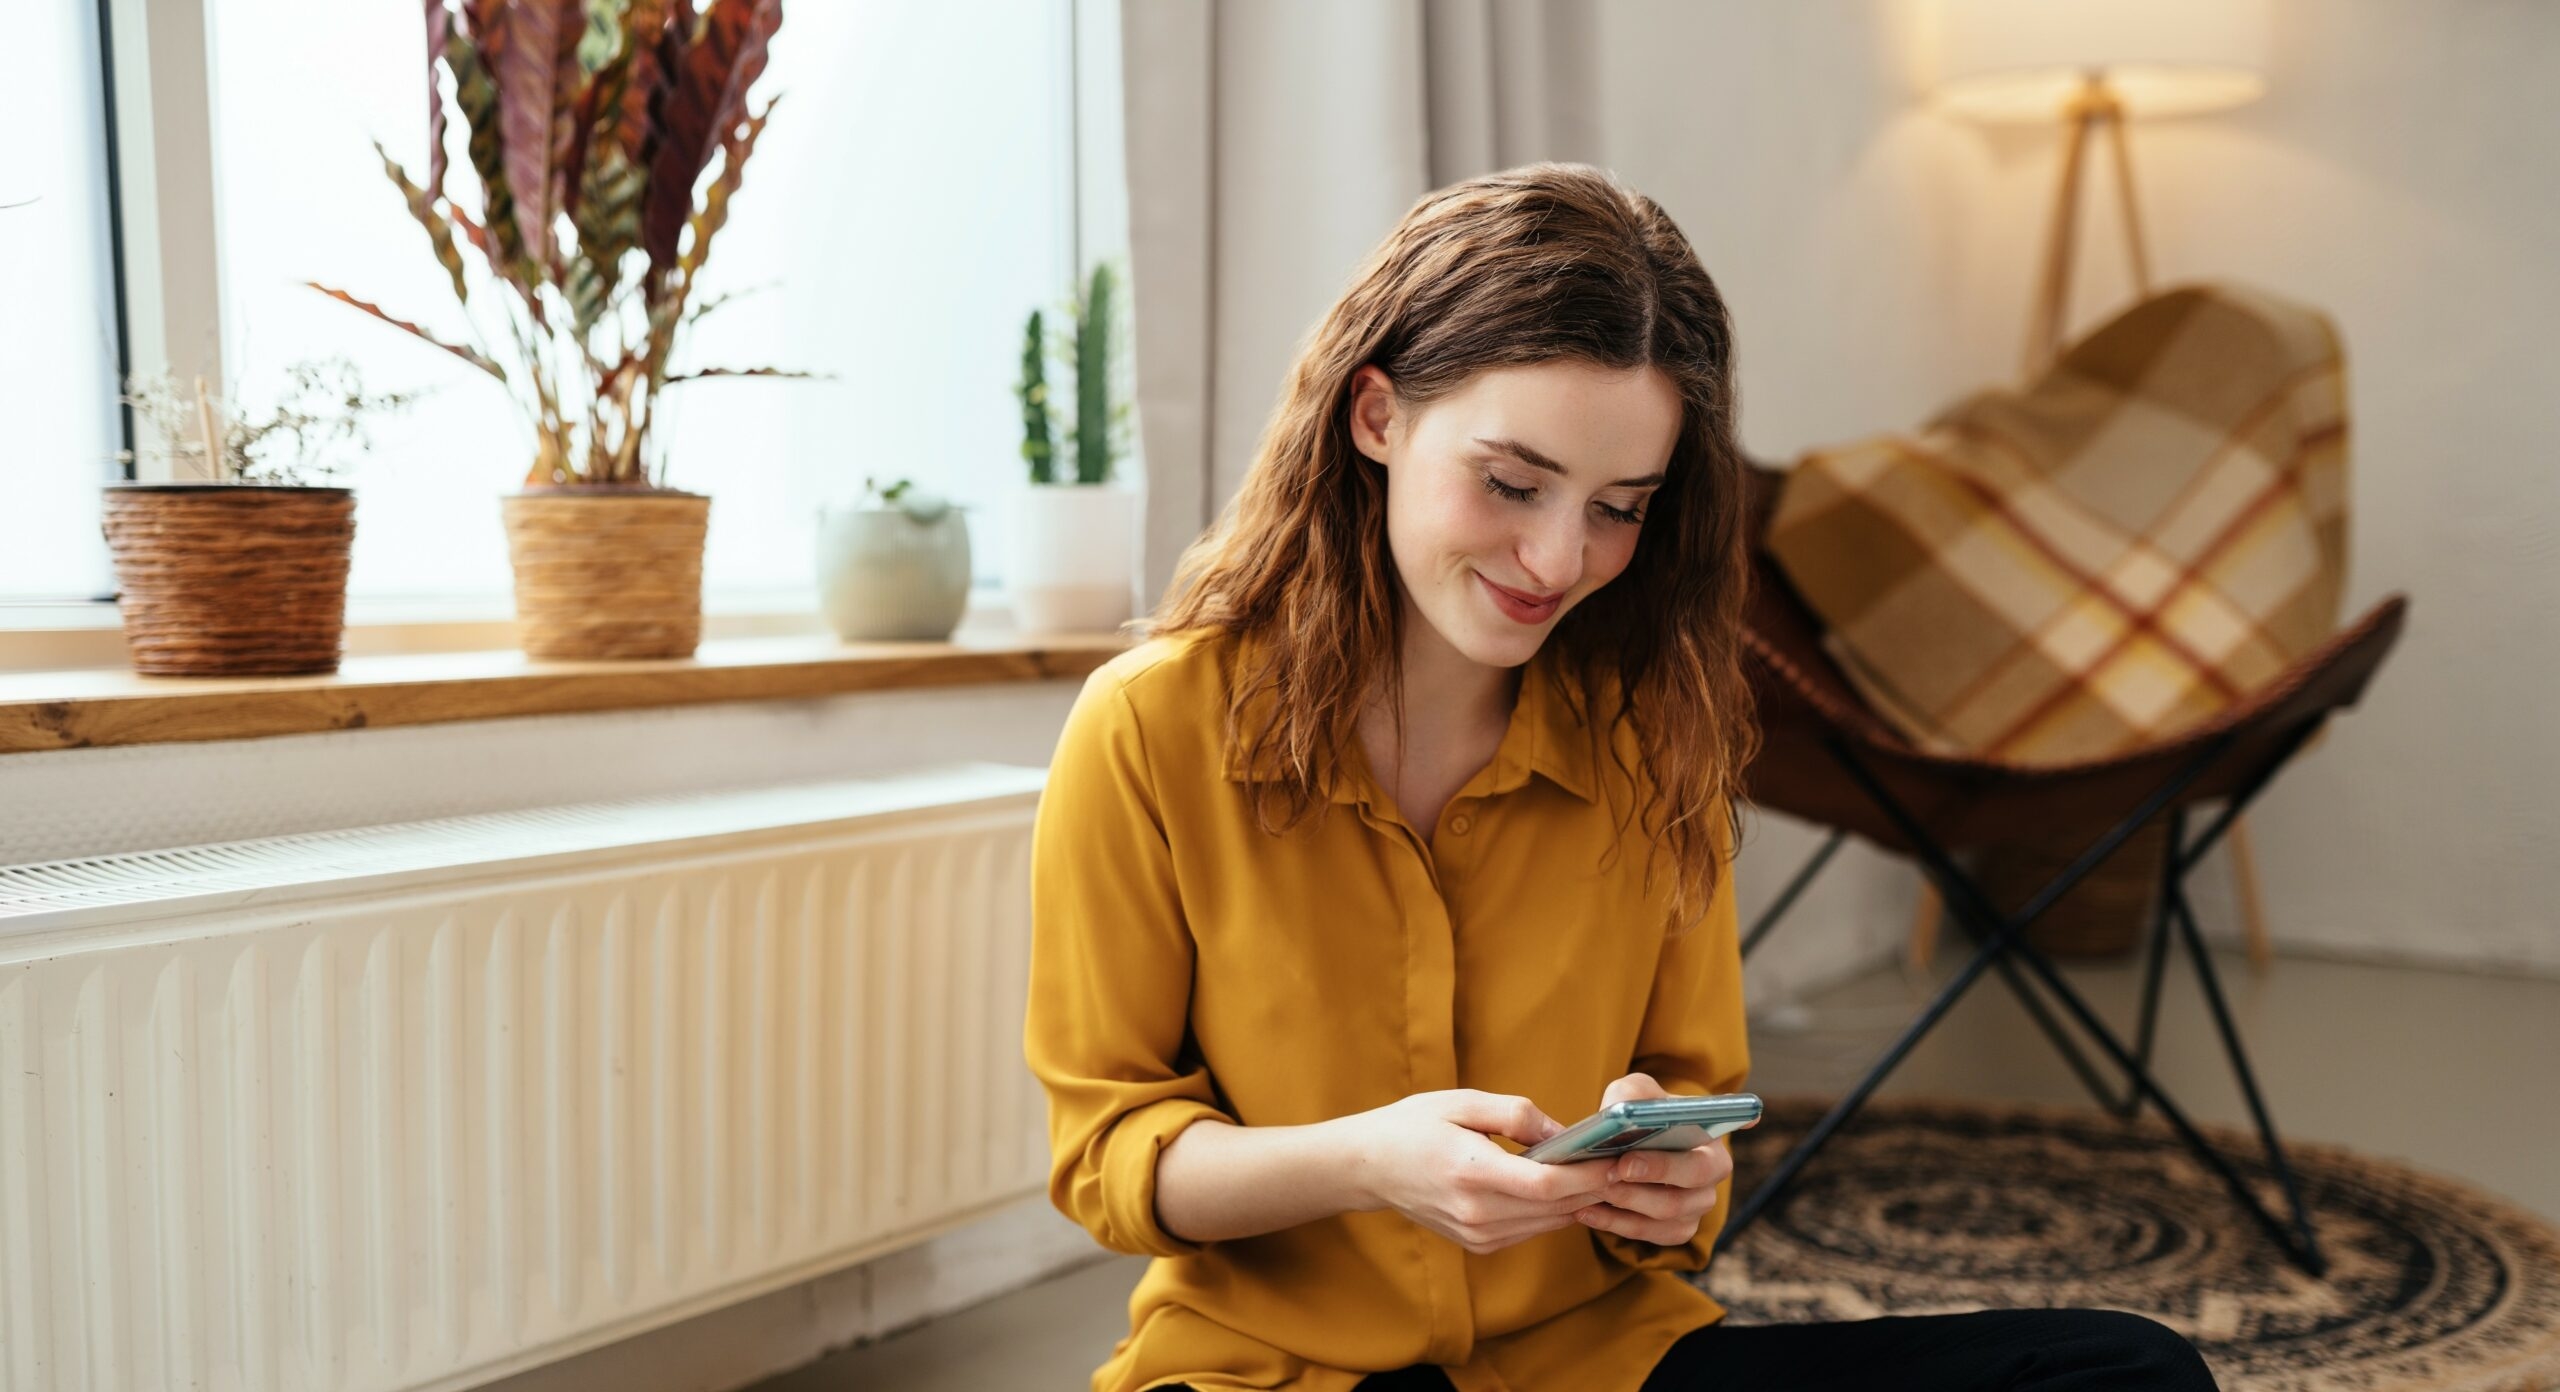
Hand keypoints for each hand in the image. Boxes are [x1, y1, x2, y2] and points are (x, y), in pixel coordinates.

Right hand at [1336, 1089, 1618, 1255]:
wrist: (1370, 1166)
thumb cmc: (1413, 1126)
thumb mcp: (1462, 1102)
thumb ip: (1516, 1114)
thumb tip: (1563, 1133)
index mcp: (1471, 1173)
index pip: (1547, 1186)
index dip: (1588, 1175)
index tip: (1616, 1157)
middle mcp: (1476, 1213)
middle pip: (1556, 1208)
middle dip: (1593, 1186)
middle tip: (1623, 1161)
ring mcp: (1477, 1235)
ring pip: (1549, 1223)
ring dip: (1577, 1200)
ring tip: (1600, 1172)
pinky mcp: (1479, 1244)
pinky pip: (1531, 1229)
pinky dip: (1553, 1211)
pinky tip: (1562, 1188)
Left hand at [1571, 1072, 1735, 1246]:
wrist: (1634, 1136)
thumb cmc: (1642, 1110)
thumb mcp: (1636, 1092)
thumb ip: (1631, 1097)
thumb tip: (1617, 1118)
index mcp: (1712, 1146)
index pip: (1702, 1164)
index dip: (1666, 1167)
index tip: (1626, 1162)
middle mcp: (1710, 1183)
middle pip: (1682, 1199)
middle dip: (1638, 1189)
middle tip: (1605, 1177)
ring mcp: (1694, 1209)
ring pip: (1662, 1219)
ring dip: (1623, 1205)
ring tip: (1588, 1190)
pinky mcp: (1675, 1229)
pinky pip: (1646, 1234)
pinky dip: (1613, 1223)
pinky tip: (1585, 1210)